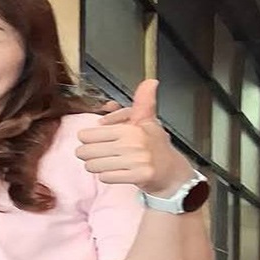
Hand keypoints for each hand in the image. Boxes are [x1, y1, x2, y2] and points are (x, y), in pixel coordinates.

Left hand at [75, 79, 194, 195]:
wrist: (173, 171)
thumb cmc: (155, 146)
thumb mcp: (148, 121)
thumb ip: (143, 102)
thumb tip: (151, 81)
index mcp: (131, 128)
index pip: (88, 134)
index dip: (87, 138)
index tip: (94, 140)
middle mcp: (132, 144)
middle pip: (86, 151)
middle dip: (87, 154)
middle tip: (95, 154)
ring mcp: (135, 161)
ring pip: (93, 166)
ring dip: (95, 166)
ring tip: (104, 163)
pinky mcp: (137, 177)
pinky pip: (105, 177)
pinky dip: (106, 176)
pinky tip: (115, 172)